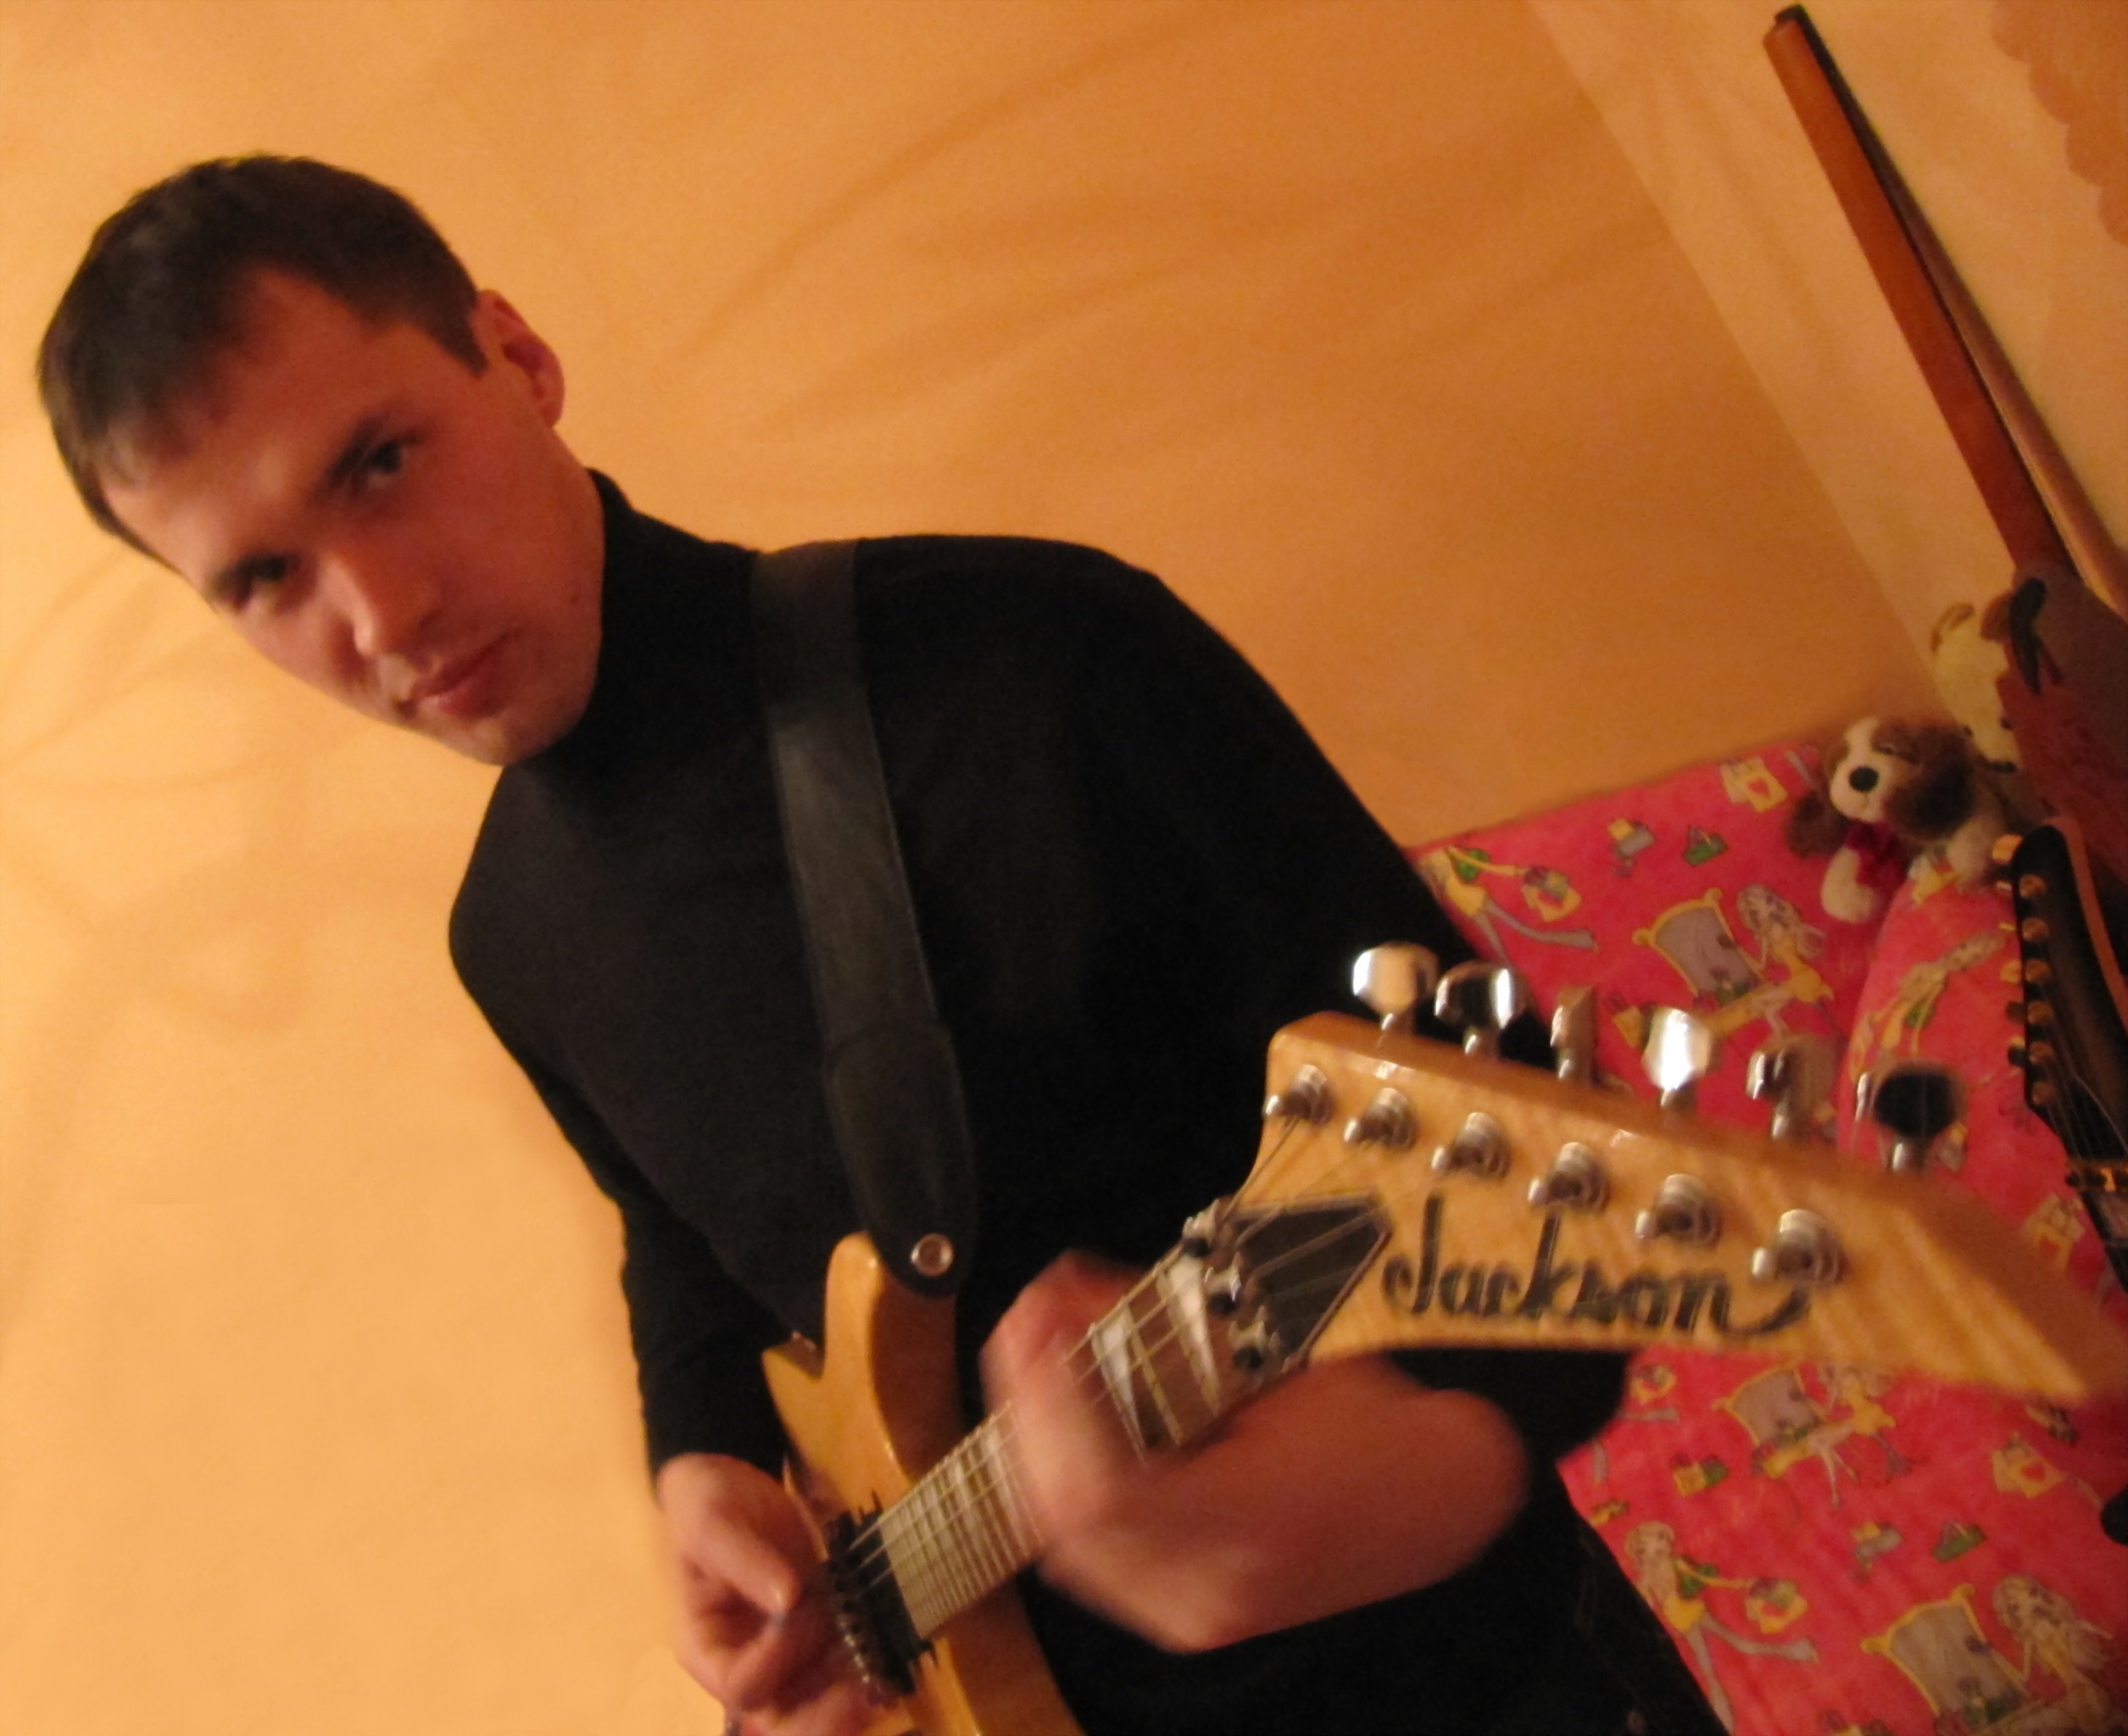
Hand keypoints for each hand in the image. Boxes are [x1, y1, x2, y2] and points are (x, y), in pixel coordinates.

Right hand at [654, 1452, 875, 1735]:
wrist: (730, 1486)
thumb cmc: (707, 1507)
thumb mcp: (713, 1525)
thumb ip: (744, 1561)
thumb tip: (788, 1598)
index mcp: (705, 1647)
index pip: (740, 1683)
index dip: (774, 1658)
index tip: (798, 1606)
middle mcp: (743, 1663)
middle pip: (779, 1715)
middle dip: (823, 1717)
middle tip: (866, 1697)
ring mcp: (783, 1653)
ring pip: (816, 1700)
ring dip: (852, 1691)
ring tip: (888, 1672)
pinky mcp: (814, 1634)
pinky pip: (838, 1665)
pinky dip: (866, 1664)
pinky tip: (893, 1655)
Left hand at [983, 1253, 1529, 1651]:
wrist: (1439, 1501)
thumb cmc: (1379, 1422)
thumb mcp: (1279, 1354)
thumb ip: (1168, 1334)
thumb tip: (1075, 1300)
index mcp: (1249, 1528)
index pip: (1103, 1492)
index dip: (1050, 1404)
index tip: (1035, 1323)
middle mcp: (1211, 1589)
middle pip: (1065, 1517)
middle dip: (1028, 1409)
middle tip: (1027, 1325)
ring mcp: (1193, 1610)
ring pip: (1063, 1536)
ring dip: (1037, 1442)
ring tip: (1039, 1359)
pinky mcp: (1182, 1604)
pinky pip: (1090, 1549)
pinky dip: (1064, 1477)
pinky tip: (1067, 1418)